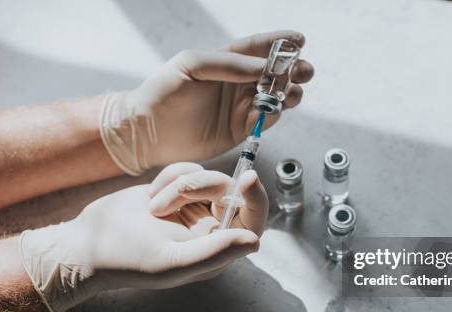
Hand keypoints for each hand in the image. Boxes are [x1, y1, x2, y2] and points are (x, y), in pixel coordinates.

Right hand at [19, 162, 267, 311]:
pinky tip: (150, 195)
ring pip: (207, 177)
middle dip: (200, 187)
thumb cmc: (127, 259)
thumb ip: (215, 251)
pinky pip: (189, 169)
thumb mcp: (172, 261)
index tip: (248, 178)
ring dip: (178, 184)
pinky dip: (170, 176)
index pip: (252, 222)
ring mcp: (195, 208)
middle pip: (229, 192)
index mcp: (217, 250)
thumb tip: (255, 241)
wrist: (87, 242)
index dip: (256, 199)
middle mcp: (211, 229)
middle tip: (163, 204)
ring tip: (153, 206)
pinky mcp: (178, 191)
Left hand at [100, 30, 313, 174]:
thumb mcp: (192, 65)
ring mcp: (241, 106)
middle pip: (276, 73)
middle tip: (303, 71)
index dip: (281, 43)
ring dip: (289, 92)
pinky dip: (272, 114)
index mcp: (227, 61)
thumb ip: (229, 64)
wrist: (148, 132)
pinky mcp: (242, 129)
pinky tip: (267, 111)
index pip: (259, 48)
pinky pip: (266, 119)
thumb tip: (263, 66)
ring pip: (277, 97)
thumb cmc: (163, 92)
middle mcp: (238, 83)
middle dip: (294, 70)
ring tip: (289, 92)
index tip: (300, 40)